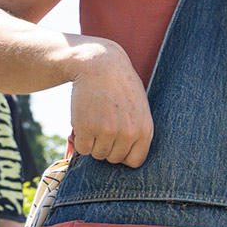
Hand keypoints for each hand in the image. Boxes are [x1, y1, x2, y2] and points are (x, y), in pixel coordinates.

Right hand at [69, 39, 153, 166]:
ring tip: (96, 120)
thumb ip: (136, 132)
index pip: (135, 161)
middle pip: (114, 159)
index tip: (117, 145)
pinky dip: (80, 139)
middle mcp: (129, 134)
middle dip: (107, 147)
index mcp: (145, 130)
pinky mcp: (87, 128)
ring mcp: (108, 132)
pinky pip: (83, 148)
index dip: (124, 155)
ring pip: (97, 154)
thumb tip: (126, 159)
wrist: (100, 65)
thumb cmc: (120, 86)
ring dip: (93, 142)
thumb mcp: (139, 108)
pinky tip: (85, 121)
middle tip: (104, 125)